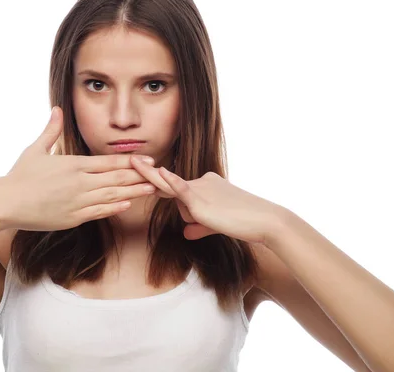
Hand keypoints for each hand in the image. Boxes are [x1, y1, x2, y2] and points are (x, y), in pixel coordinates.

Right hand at [3, 106, 156, 230]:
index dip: (131, 161)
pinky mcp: (73, 218)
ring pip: (113, 195)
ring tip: (153, 189)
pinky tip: (128, 205)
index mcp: (74, 164)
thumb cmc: (19, 176)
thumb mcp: (36, 149)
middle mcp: (80, 182)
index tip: (148, 160)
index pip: (110, 161)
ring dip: (134, 192)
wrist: (6, 203)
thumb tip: (58, 109)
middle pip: (117, 178)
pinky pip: (99, 212)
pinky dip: (115, 208)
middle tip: (160, 174)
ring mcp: (78, 201)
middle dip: (139, 176)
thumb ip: (52, 130)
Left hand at [131, 157, 284, 243]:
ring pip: (179, 203)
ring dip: (194, 216)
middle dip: (154, 181)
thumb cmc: (245, 222)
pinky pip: (182, 189)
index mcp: (206, 182)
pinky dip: (171, 182)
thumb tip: (186, 233)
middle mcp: (201, 182)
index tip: (140, 165)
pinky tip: (160, 173)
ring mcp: (201, 189)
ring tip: (206, 208)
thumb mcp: (217, 224)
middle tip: (130, 159)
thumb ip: (198, 226)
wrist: (264, 221)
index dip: (162, 184)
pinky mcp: (201, 200)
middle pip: (176, 197)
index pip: (181, 192)